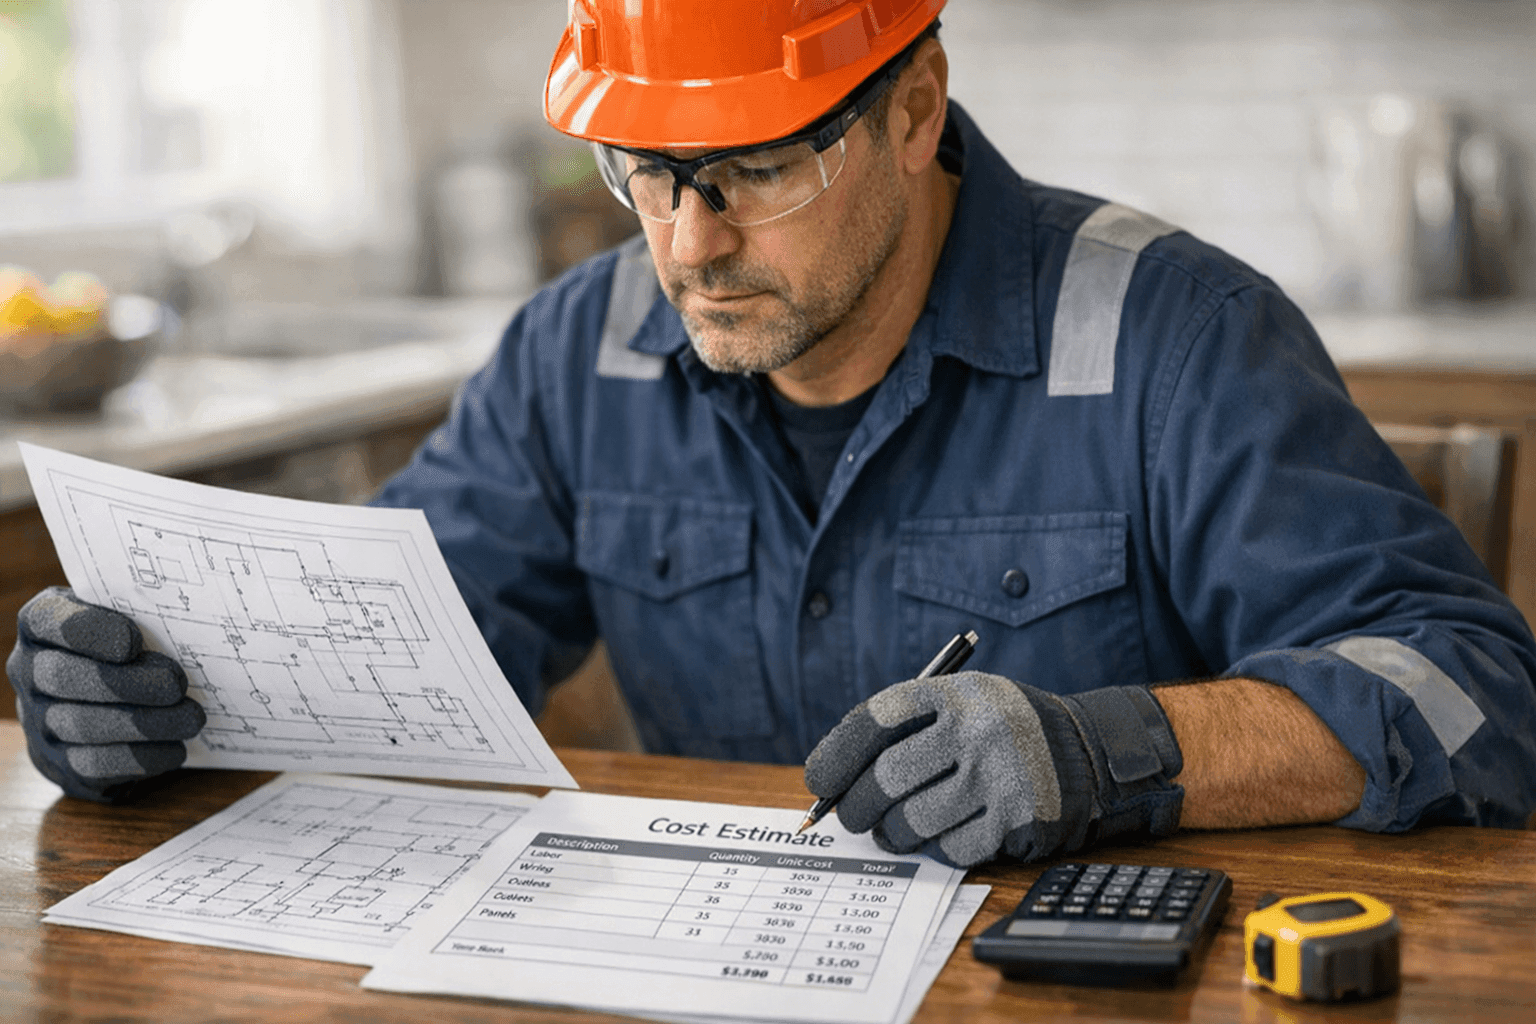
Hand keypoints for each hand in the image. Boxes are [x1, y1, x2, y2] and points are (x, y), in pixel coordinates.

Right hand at [7, 587, 203, 801]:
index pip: (47, 620)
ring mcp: (40, 720)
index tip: (133, 641)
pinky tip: (175, 749)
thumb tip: (192, 618)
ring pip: (81, 725)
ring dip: (143, 724)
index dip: (88, 630)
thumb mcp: (131, 616)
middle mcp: (30, 672)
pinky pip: (93, 765)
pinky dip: (139, 757)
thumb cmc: (128, 644)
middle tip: (176, 684)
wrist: (109, 699)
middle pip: (63, 678)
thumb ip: (146, 611)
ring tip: (191, 718)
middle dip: (125, 683)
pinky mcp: (59, 762)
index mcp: (42, 624)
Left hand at [804, 672, 1184, 866]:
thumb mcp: (962, 704)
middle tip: (851, 817)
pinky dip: (934, 849)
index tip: (819, 782)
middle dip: (856, 806)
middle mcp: (978, 728)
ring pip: (913, 821)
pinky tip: (938, 836)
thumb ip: (906, 732)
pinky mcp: (1018, 819)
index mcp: (956, 693)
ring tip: (891, 830)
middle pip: (887, 777)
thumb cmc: (1000, 732)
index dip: (836, 754)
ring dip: (891, 834)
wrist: (1086, 752)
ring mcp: (1001, 775)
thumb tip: (834, 784)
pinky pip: (951, 849)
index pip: (876, 719)